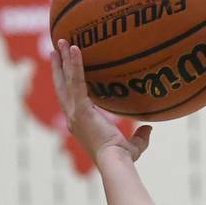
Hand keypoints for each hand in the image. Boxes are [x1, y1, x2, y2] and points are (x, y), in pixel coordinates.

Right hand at [50, 41, 152, 164]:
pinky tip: (74, 49)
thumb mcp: (132, 147)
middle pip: (62, 87)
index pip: (72, 100)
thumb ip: (140, 137)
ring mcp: (75, 114)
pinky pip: (77, 82)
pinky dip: (75, 65)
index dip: (66, 85)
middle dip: (58, 67)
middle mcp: (74, 118)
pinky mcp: (81, 109)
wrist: (115, 164)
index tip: (64, 71)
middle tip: (56, 49)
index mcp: (81, 125)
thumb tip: (149, 128)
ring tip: (61, 40)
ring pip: (66, 81)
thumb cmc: (122, 160)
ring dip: (63, 59)